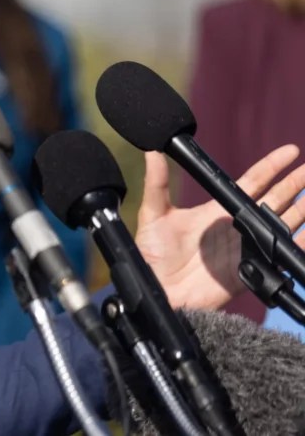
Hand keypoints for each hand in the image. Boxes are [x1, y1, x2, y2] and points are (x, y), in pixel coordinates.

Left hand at [135, 144, 304, 310]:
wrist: (159, 290)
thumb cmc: (153, 254)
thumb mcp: (154, 214)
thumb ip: (157, 183)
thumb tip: (152, 151)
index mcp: (218, 210)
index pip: (253, 182)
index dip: (272, 166)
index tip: (291, 151)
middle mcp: (237, 226)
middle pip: (276, 199)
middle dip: (296, 183)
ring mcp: (247, 247)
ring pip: (285, 223)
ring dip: (304, 209)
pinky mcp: (252, 270)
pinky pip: (283, 256)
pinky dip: (299, 245)